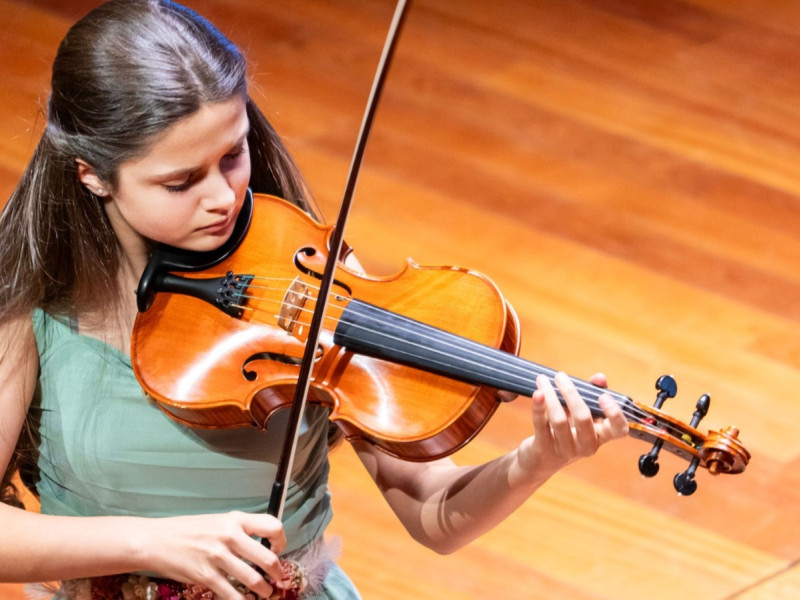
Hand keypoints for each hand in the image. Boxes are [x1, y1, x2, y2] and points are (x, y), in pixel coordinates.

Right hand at [137, 511, 288, 599]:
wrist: (155, 540)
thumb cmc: (186, 530)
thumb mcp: (217, 521)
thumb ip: (238, 530)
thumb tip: (261, 543)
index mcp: (234, 519)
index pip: (272, 525)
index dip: (281, 540)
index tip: (278, 549)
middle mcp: (229, 536)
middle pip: (267, 558)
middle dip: (277, 573)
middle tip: (278, 579)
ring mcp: (218, 556)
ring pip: (253, 579)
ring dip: (263, 590)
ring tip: (265, 593)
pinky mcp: (206, 576)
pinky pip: (231, 594)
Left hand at [521, 371, 628, 476]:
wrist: (542, 459)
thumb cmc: (568, 430)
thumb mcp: (581, 413)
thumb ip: (592, 393)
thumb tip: (600, 378)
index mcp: (601, 436)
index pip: (618, 430)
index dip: (615, 414)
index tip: (603, 396)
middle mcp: (586, 445)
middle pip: (583, 418)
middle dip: (571, 393)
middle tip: (560, 376)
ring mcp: (565, 449)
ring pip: (559, 420)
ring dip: (550, 396)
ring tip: (543, 379)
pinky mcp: (544, 449)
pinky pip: (541, 425)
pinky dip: (538, 407)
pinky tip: (537, 393)